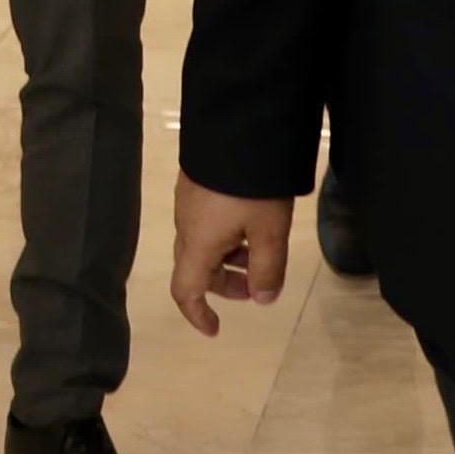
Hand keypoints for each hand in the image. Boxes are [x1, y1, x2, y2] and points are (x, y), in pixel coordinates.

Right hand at [168, 170, 296, 335]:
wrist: (237, 124)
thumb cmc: (252, 187)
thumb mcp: (270, 230)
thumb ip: (268, 269)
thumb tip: (262, 300)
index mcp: (198, 243)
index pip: (185, 290)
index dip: (198, 314)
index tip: (216, 329)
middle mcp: (186, 225)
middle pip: (195, 268)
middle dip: (223, 284)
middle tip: (255, 288)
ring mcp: (189, 202)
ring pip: (202, 244)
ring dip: (228, 259)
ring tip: (260, 253)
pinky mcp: (197, 183)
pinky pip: (205, 223)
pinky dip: (226, 237)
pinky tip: (251, 224)